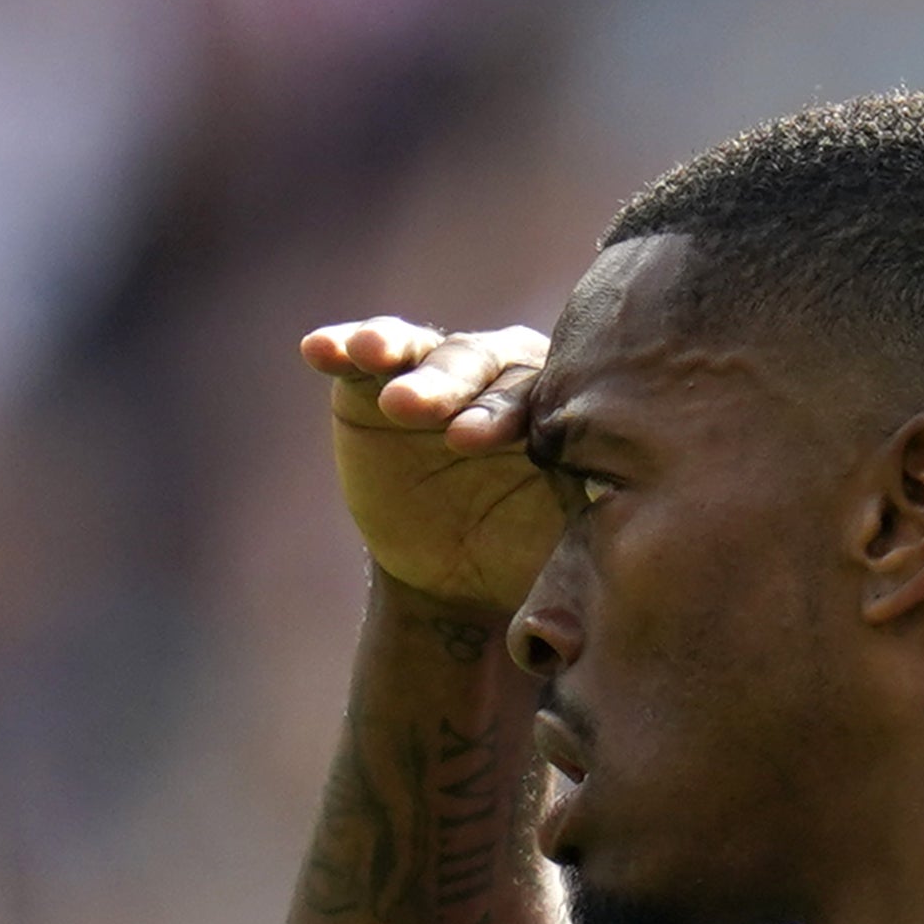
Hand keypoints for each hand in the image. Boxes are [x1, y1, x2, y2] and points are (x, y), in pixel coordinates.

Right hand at [300, 316, 562, 616]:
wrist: (457, 578)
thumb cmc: (521, 557)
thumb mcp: (561, 550)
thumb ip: (586, 538)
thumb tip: (603, 568)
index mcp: (558, 408)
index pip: (537, 398)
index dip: (502, 417)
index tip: (469, 442)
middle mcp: (505, 376)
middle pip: (482, 366)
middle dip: (448, 387)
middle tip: (415, 410)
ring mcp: (445, 372)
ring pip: (428, 351)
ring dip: (395, 351)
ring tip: (369, 356)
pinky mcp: (384, 378)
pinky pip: (367, 353)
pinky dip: (345, 345)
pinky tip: (320, 349)